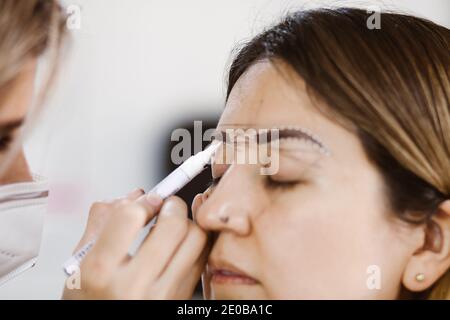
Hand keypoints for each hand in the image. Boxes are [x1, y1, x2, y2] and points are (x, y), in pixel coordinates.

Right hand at [62, 189, 208, 298]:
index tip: (144, 201)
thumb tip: (134, 195)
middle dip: (172, 205)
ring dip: (187, 223)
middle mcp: (134, 286)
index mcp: (100, 272)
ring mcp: (162, 296)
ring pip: (196, 239)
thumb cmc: (89, 300)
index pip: (130, 216)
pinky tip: (180, 244)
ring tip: (172, 226)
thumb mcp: (79, 262)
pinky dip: (194, 243)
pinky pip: (202, 258)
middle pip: (173, 225)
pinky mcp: (180, 300)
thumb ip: (101, 222)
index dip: (141, 201)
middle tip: (164, 206)